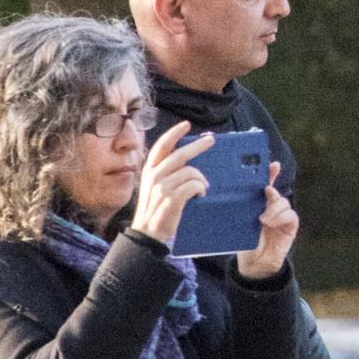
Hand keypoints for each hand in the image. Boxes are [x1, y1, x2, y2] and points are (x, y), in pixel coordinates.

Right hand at [131, 123, 212, 246]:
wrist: (147, 232)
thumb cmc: (156, 209)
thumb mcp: (154, 186)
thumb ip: (166, 172)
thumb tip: (186, 159)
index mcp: (149, 170)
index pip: (162, 145)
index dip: (174, 133)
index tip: (186, 125)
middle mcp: (154, 175)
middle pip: (180, 154)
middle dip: (198, 145)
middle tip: (211, 140)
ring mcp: (162, 187)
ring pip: (190, 171)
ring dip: (201, 179)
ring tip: (203, 187)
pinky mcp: (171, 199)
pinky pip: (193, 186)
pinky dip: (200, 189)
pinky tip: (200, 194)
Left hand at [238, 164, 298, 282]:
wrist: (254, 263)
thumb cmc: (244, 242)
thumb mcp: (240, 223)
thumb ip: (244, 209)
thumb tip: (242, 195)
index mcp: (256, 203)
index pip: (263, 185)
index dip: (270, 173)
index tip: (273, 165)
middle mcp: (270, 207)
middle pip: (274, 191)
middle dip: (272, 188)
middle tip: (266, 191)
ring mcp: (281, 216)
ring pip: (283, 202)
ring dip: (274, 208)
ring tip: (263, 219)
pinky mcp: (290, 225)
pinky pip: (290, 215)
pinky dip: (281, 217)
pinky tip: (271, 223)